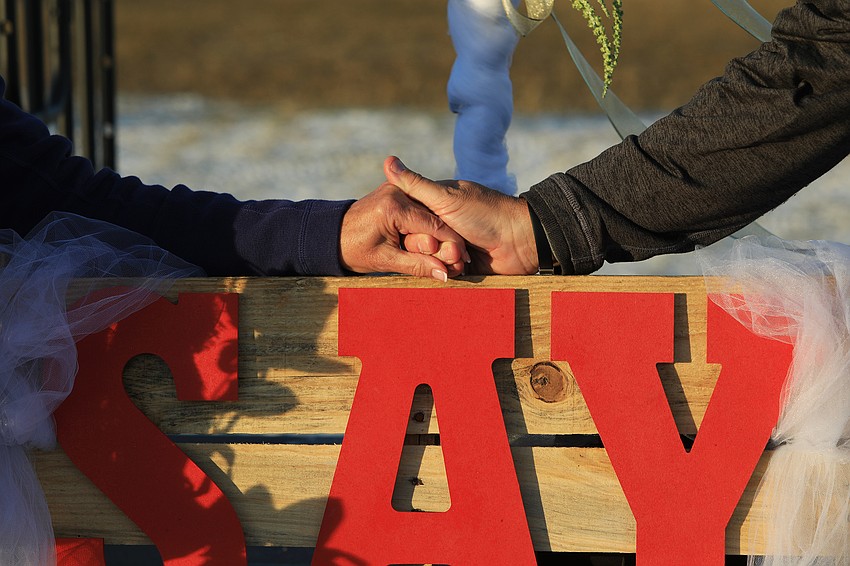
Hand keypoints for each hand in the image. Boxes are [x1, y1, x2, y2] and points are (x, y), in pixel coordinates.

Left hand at [339, 182, 468, 280]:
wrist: (331, 236)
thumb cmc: (354, 251)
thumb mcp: (385, 261)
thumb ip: (416, 265)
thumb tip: (445, 274)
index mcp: (393, 207)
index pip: (433, 226)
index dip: (451, 244)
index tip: (464, 259)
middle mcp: (397, 192)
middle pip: (434, 218)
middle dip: (447, 241)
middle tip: (459, 262)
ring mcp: (396, 190)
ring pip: (429, 214)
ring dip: (439, 234)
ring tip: (451, 256)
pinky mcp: (396, 193)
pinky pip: (419, 211)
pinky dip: (428, 227)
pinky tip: (436, 244)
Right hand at [383, 156, 538, 274]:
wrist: (519, 241)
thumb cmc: (485, 213)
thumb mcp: (446, 198)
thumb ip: (415, 184)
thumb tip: (387, 160)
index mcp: (434, 204)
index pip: (405, 219)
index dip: (412, 228)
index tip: (427, 232)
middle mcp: (438, 223)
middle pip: (414, 242)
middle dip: (432, 247)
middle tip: (456, 244)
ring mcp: (448, 243)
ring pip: (427, 258)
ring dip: (444, 259)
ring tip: (464, 256)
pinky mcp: (458, 262)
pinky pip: (442, 271)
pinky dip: (450, 271)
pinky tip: (462, 268)